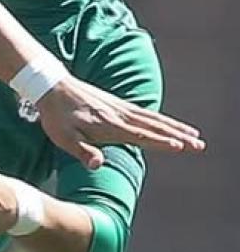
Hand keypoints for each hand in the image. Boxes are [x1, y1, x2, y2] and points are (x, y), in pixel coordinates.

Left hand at [35, 75, 203, 169]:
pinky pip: (145, 113)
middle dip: (178, 136)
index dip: (160, 142)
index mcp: (109, 125)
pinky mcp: (117, 104)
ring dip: (175, 127)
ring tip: (194, 135)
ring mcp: (120, 108)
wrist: (51, 87)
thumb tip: (97, 164)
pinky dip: (161, 119)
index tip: (180, 146)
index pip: (140, 135)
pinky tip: (169, 124)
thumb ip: (81, 151)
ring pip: (153, 119)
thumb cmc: (56, 116)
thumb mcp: (62, 137)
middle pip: (154, 126)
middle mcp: (119, 115)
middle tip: (199, 145)